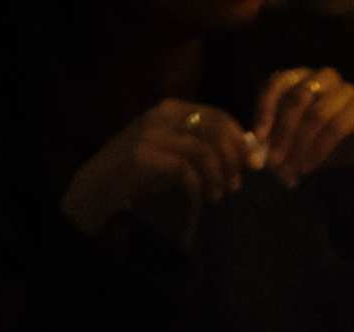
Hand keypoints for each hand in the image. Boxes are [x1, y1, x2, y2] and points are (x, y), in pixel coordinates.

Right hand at [61, 99, 257, 235]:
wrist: (101, 184)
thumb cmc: (144, 172)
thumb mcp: (176, 153)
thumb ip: (206, 150)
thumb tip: (250, 156)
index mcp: (172, 109)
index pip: (219, 116)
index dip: (241, 140)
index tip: (253, 164)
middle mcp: (162, 115)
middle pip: (216, 131)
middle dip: (234, 159)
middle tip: (238, 183)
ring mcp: (152, 133)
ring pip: (204, 151)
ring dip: (219, 176)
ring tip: (220, 194)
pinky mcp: (144, 156)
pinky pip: (185, 170)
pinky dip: (200, 187)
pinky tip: (203, 199)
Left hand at [254, 68, 353, 186]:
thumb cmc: (322, 142)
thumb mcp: (292, 142)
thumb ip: (273, 144)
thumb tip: (253, 157)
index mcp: (301, 78)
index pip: (277, 83)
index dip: (265, 109)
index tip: (258, 138)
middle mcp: (323, 78)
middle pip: (296, 99)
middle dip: (282, 133)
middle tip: (274, 162)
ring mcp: (346, 91)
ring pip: (316, 114)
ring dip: (300, 145)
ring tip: (292, 169)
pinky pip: (336, 127)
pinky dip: (318, 150)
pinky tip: (309, 167)